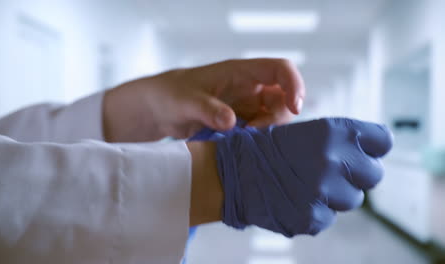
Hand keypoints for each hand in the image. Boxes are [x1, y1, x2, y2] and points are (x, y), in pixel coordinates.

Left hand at [102, 59, 303, 141]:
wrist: (158, 109)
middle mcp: (249, 87)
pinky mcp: (241, 123)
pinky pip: (260, 131)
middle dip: (277, 119)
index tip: (295, 108)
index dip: (295, 85)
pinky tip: (241, 149)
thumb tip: (232, 122)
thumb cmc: (170, 95)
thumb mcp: (186, 101)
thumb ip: (208, 109)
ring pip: (274, 118)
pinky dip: (256, 141)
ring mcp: (246, 106)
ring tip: (242, 143)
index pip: (280, 69)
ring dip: (266, 133)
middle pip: (283, 99)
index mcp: (240, 72)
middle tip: (252, 136)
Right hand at [213, 118, 392, 236]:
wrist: (234, 174)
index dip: (372, 147)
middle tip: (334, 172)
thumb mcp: (306, 131)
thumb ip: (341, 141)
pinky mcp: (313, 218)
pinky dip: (314, 211)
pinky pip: (328, 217)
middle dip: (357, 175)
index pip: (382, 140)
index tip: (363, 152)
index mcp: (333, 132)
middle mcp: (333, 160)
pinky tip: (294, 199)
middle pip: (374, 174)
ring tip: (307, 185)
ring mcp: (324, 192)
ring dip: (334, 195)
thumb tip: (369, 153)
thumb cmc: (268, 149)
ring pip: (351, 199)